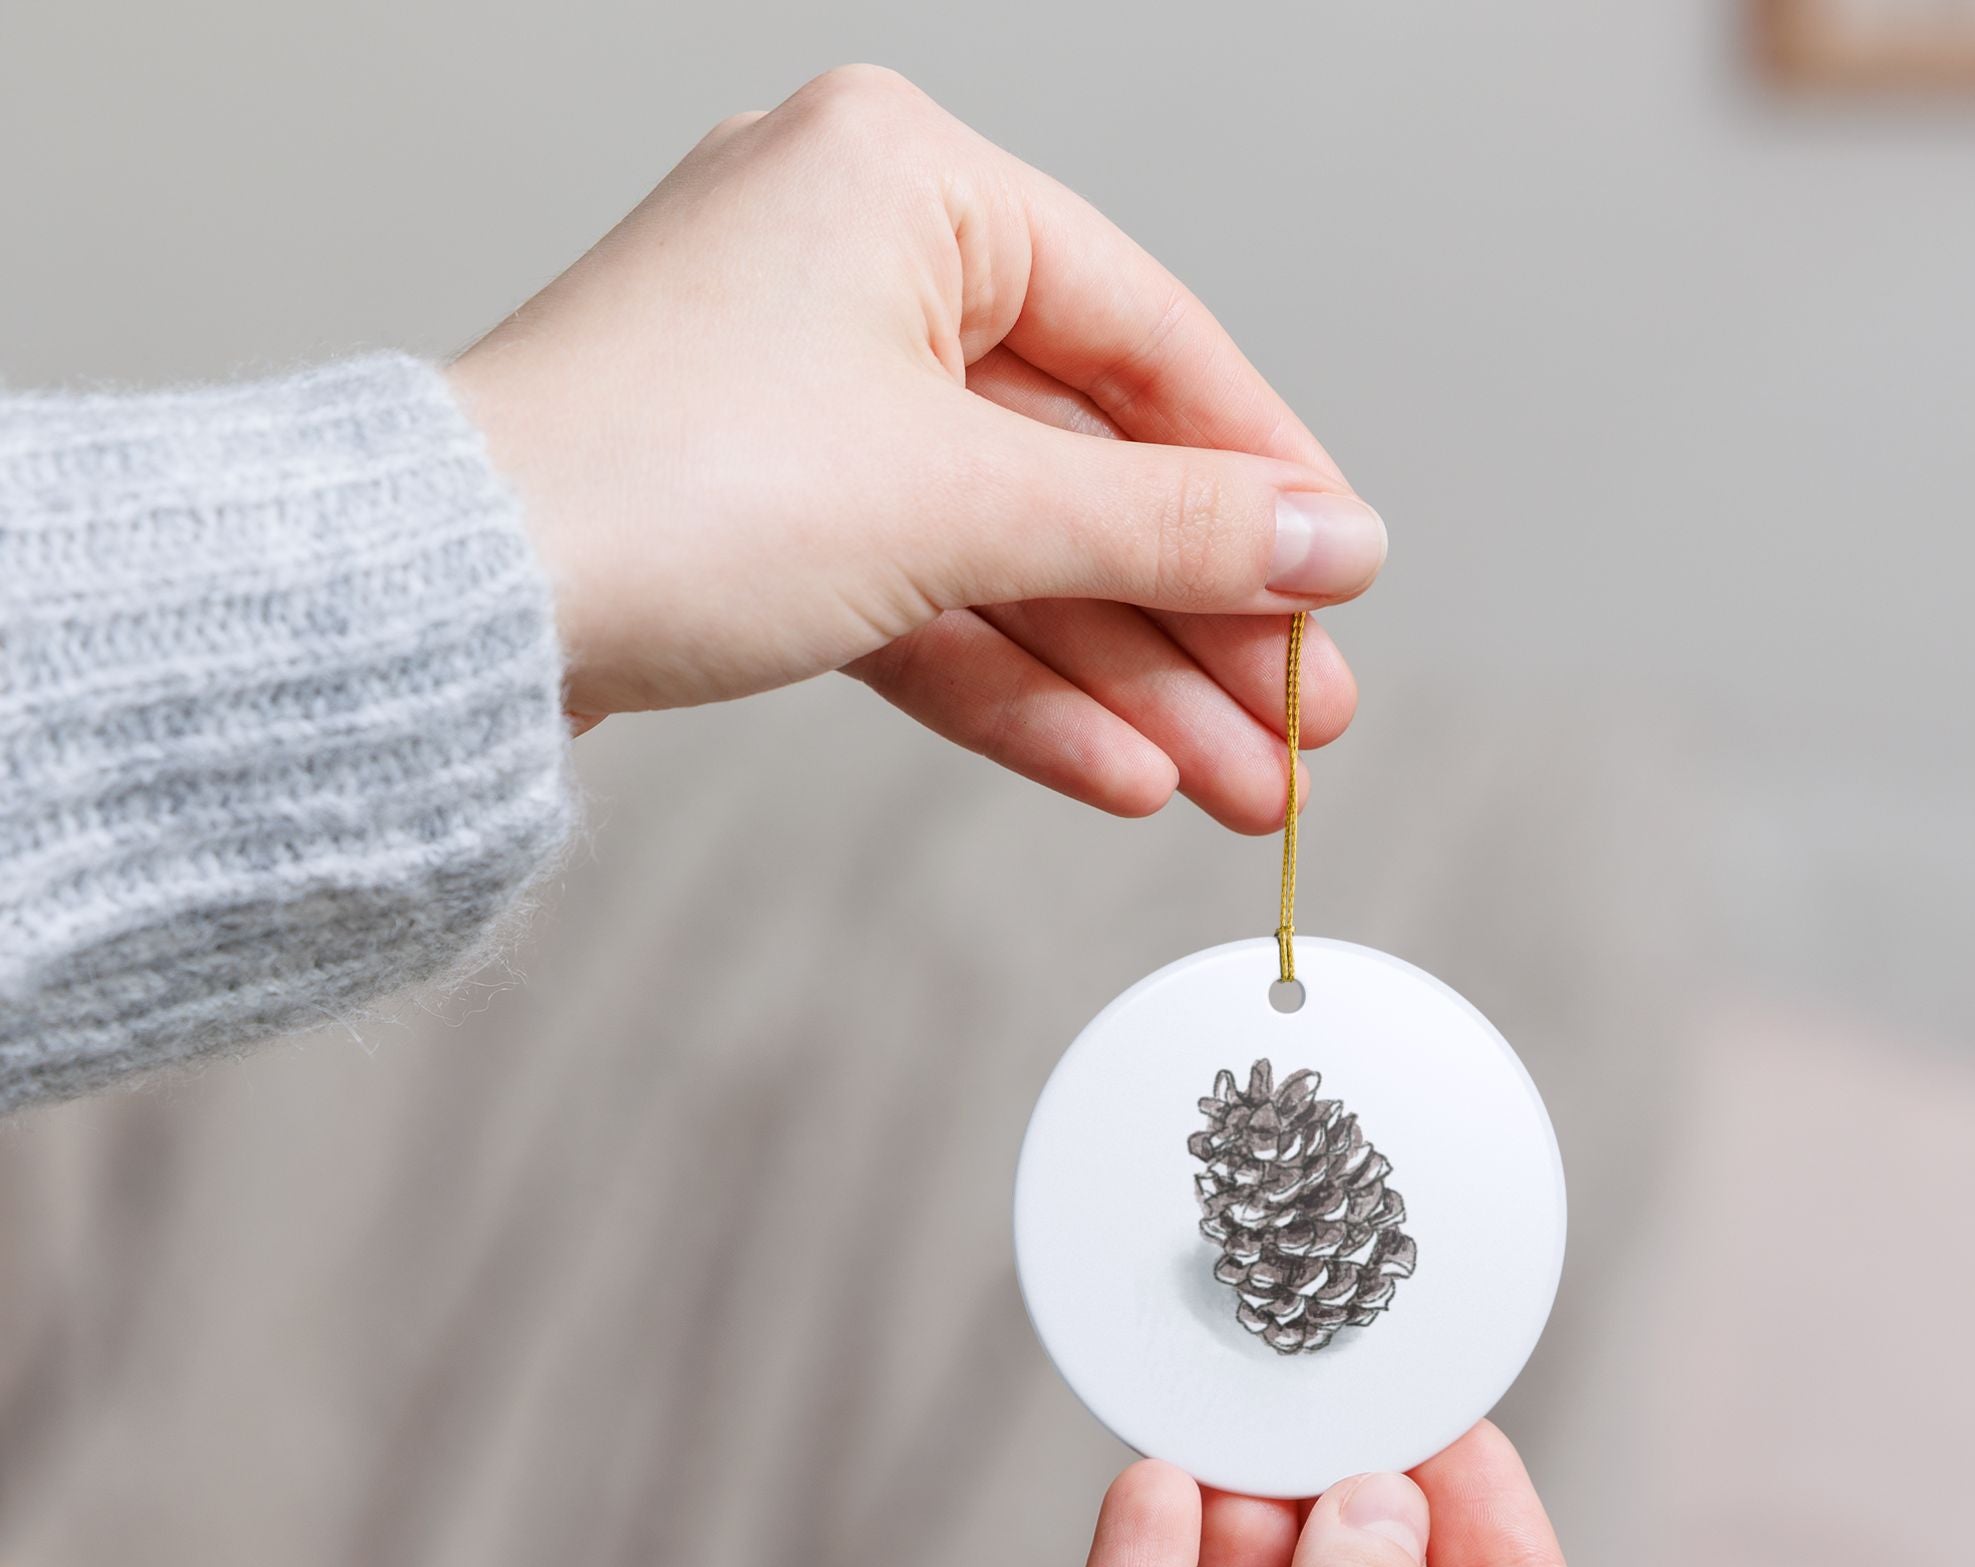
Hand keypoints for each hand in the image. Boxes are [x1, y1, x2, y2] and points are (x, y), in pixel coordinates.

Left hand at [449, 65, 1384, 829]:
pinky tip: (1120, 771)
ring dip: (1125, 682)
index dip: (1258, 474)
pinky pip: (925, 604)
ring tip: (1237, 785)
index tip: (1340, 579)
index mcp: (902, 185)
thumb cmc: (659, 484)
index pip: (1144, 337)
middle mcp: (853, 276)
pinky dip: (1016, 689)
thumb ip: (1163, 526)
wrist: (446, 617)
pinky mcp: (764, 523)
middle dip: (1196, 621)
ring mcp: (803, 407)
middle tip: (1299, 725)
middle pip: (1081, 469)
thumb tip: (1330, 542)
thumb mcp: (961, 502)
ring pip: (1009, 558)